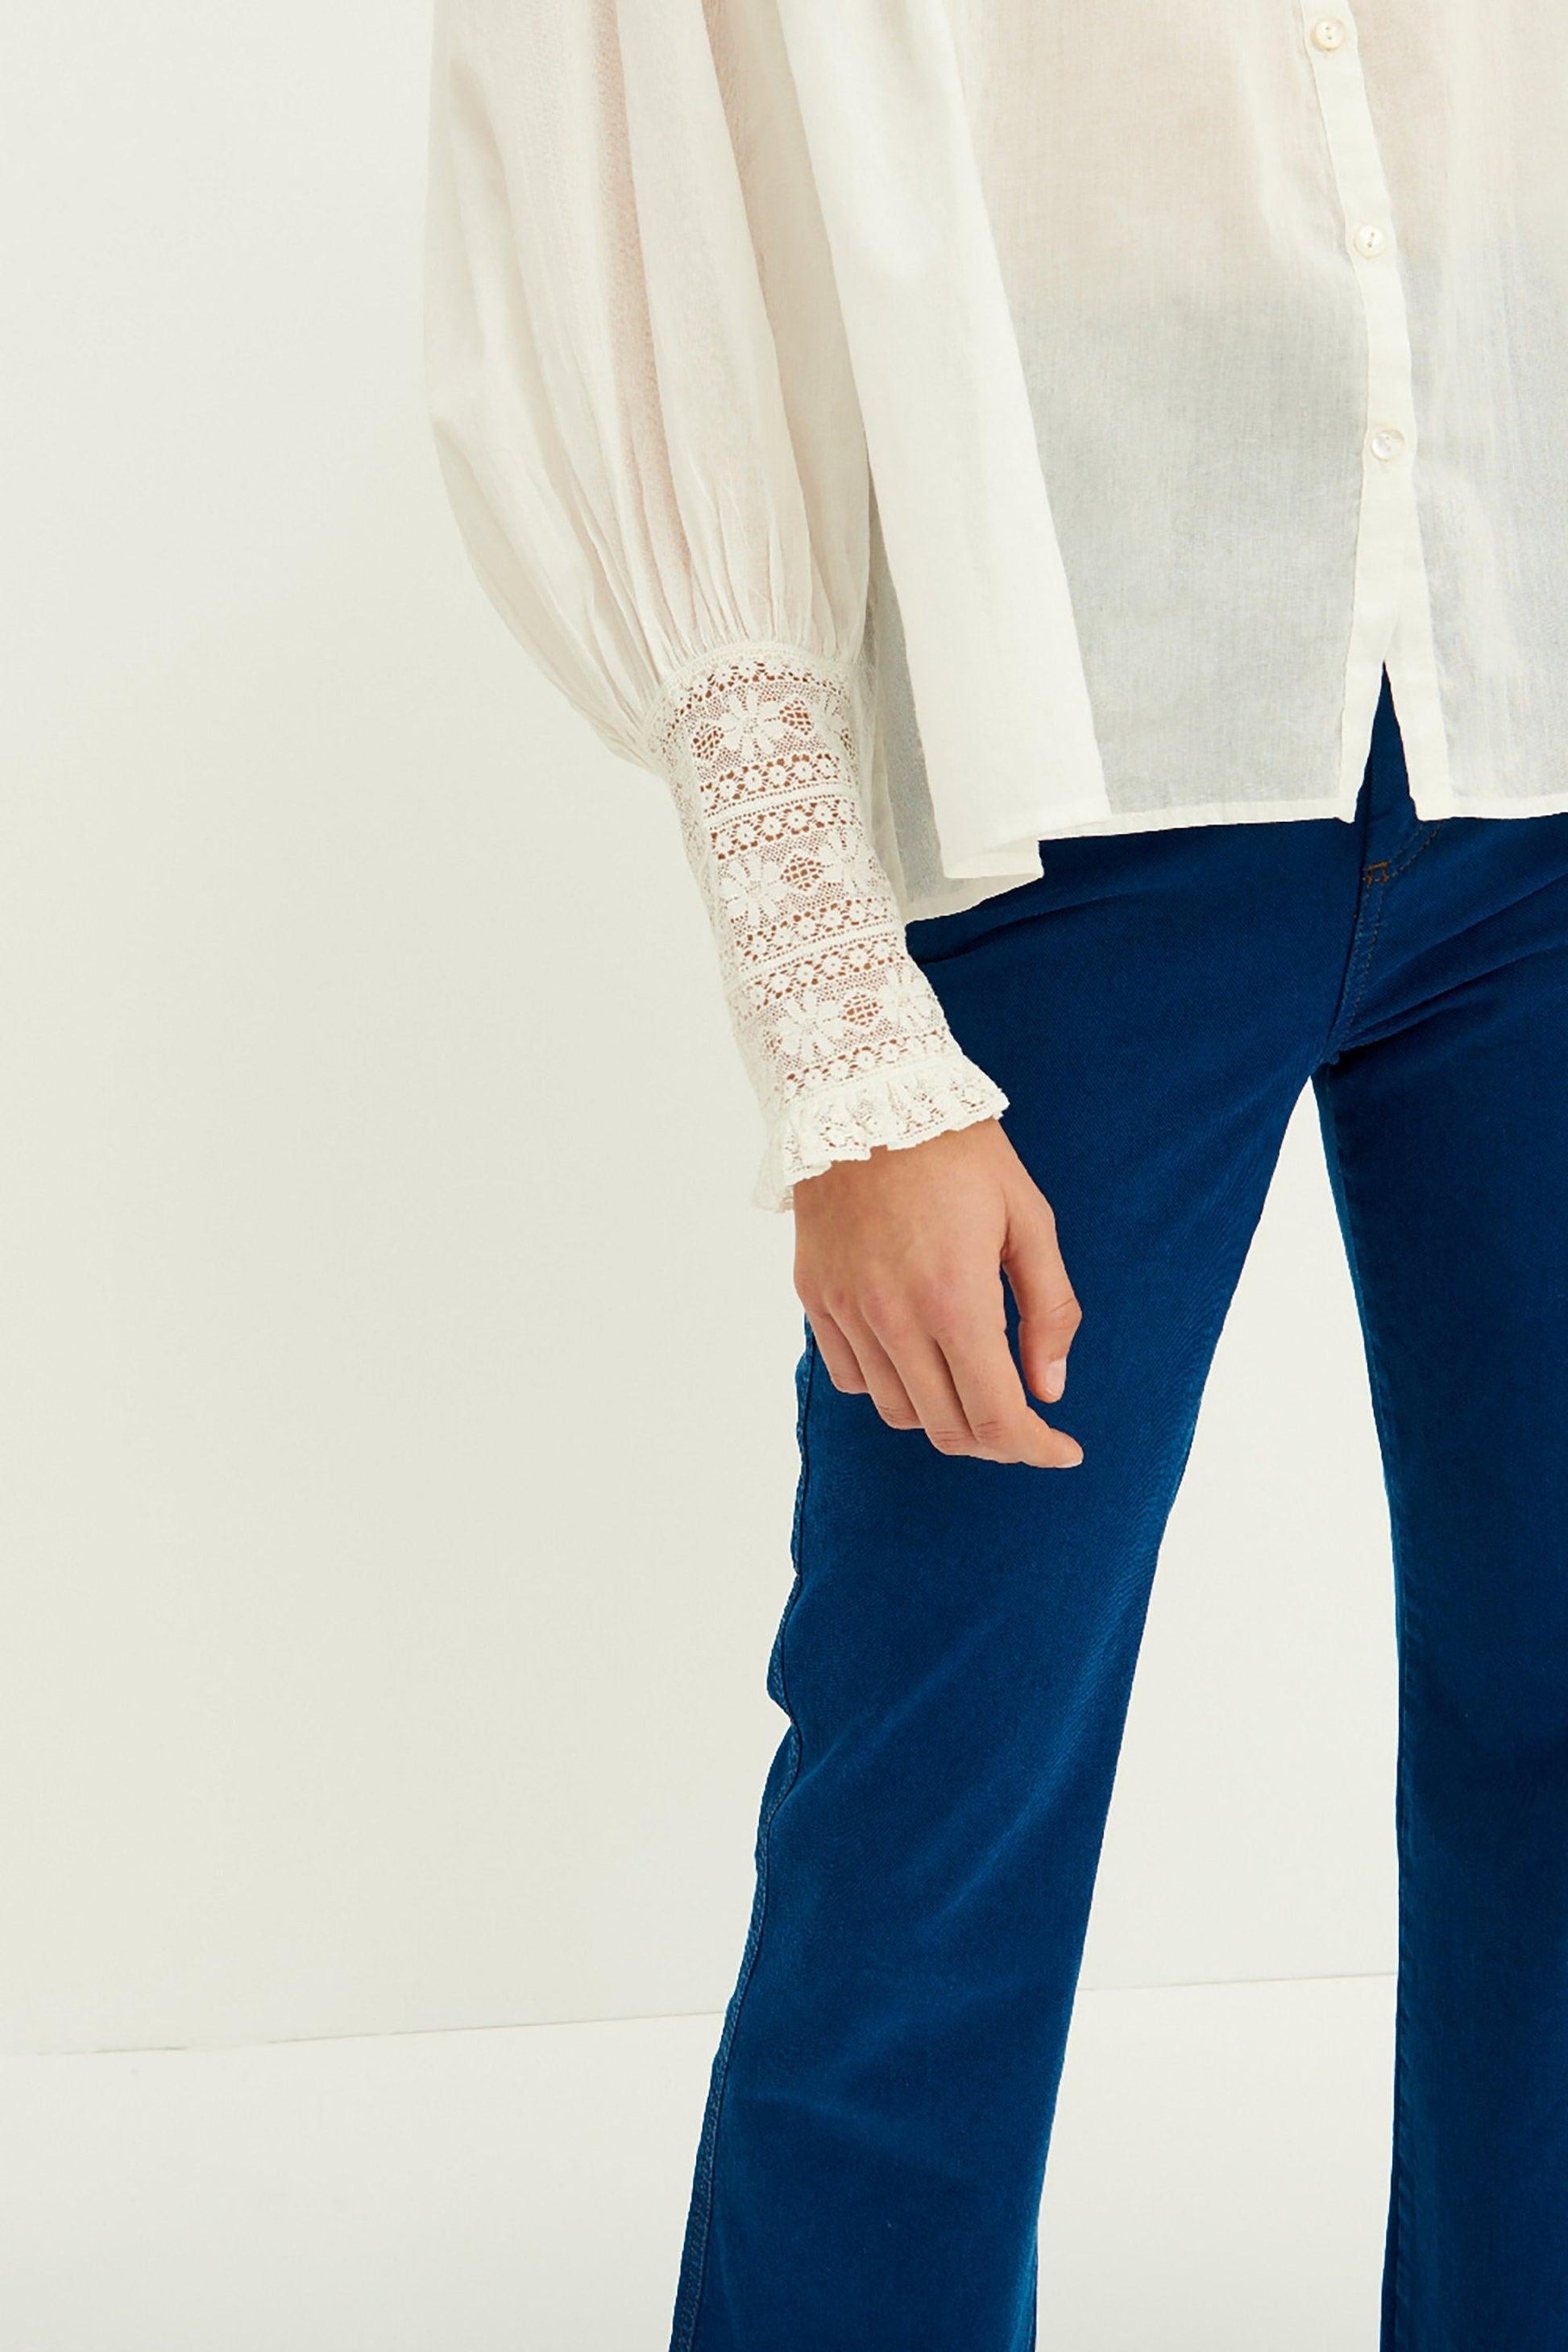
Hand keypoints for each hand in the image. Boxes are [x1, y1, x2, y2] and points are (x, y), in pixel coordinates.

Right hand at [792, 1120, 1082, 1466]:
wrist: (867, 1095)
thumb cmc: (960, 1152)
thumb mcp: (1029, 1220)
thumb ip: (1049, 1310)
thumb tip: (1049, 1388)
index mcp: (957, 1301)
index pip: (998, 1417)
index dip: (1036, 1448)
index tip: (1063, 1450)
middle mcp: (895, 1319)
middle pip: (948, 1428)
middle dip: (998, 1441)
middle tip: (1026, 1423)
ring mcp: (848, 1312)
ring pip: (898, 1411)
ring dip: (944, 1416)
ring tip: (972, 1387)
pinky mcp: (815, 1298)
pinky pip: (852, 1377)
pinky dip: (890, 1386)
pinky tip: (916, 1356)